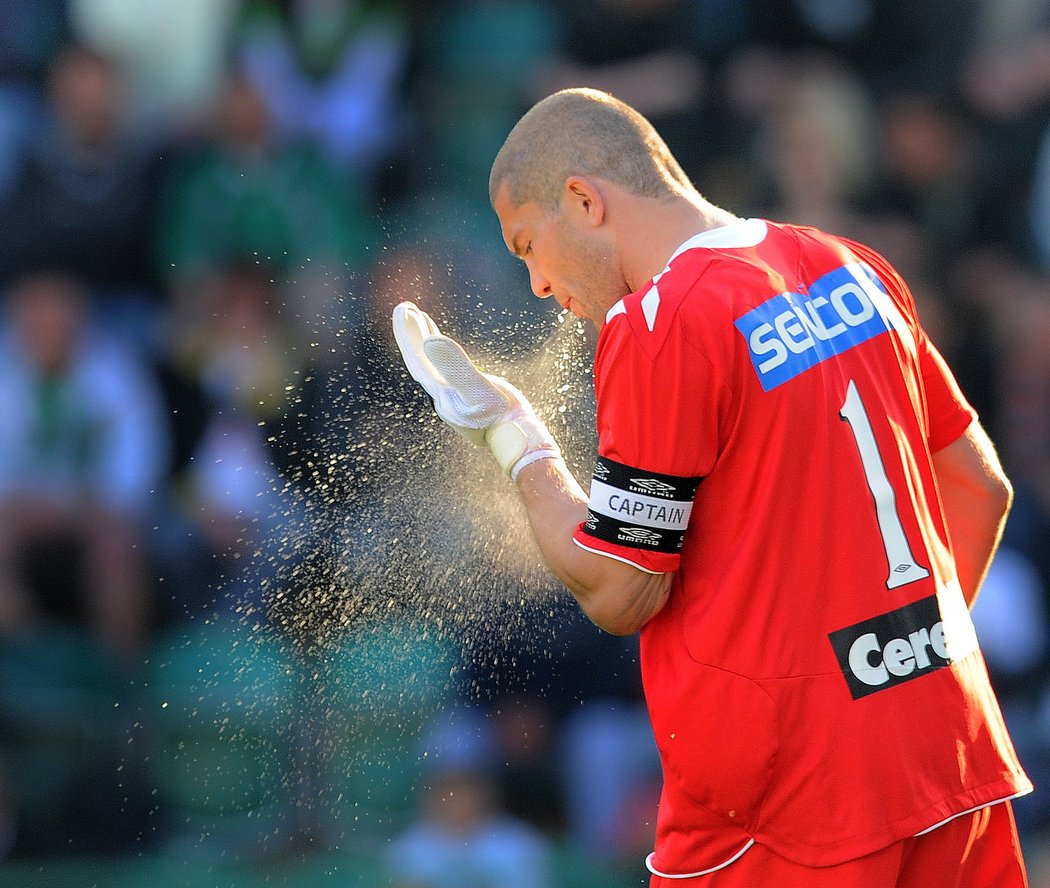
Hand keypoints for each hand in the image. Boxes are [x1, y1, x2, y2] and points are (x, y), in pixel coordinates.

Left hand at [392, 301, 560, 478]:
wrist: (515, 436)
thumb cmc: (498, 415)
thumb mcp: (476, 389)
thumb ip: (455, 366)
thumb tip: (430, 341)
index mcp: (438, 391)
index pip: (417, 357)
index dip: (409, 333)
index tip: (405, 309)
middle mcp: (441, 392)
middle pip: (419, 358)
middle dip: (411, 333)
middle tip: (404, 307)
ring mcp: (452, 393)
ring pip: (431, 362)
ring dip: (423, 339)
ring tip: (419, 317)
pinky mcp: (465, 392)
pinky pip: (445, 366)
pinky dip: (441, 350)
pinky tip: (442, 341)